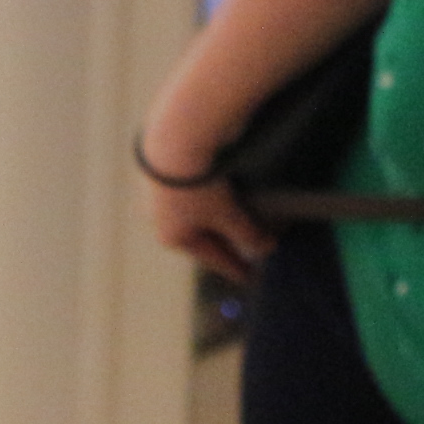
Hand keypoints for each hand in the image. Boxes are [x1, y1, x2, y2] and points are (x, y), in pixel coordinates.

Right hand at [151, 172, 271, 288]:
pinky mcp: (163, 176)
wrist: (175, 145)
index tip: (248, 278)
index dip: (233, 268)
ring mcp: (158, 198)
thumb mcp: (227, 214)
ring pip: (194, 216)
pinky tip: (218, 193)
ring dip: (215, 220)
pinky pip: (190, 196)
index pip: (211, 258)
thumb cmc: (199, 187)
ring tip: (235, 219)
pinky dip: (207, 200)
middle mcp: (160, 221)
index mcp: (173, 238)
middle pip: (201, 237)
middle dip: (224, 242)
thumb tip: (265, 249)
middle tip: (246, 249)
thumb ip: (246, 234)